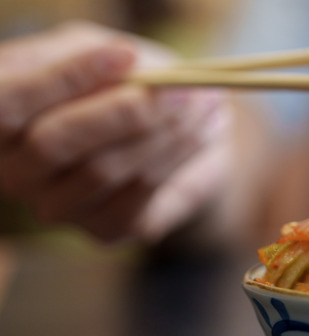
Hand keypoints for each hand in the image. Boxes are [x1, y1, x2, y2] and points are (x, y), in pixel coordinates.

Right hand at [0, 22, 231, 243]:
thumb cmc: (124, 82)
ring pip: (104, 170)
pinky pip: (141, 192)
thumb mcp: (100, 51)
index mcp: (0, 118)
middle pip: (52, 144)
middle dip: (122, 111)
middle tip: (178, 88)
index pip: (8, 103)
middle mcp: (15, 170)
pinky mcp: (105, 229)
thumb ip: (93, 53)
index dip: (64, 78)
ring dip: (165, 130)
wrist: (173, 132)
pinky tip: (206, 128)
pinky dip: (181, 153)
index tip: (126, 55)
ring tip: (203, 100)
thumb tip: (121, 60)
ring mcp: (57, 206)